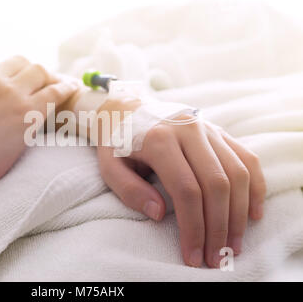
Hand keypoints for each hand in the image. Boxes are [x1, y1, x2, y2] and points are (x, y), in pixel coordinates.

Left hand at [97, 108, 265, 267]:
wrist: (127, 108)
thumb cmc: (116, 141)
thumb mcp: (110, 166)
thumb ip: (129, 191)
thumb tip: (160, 214)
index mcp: (159, 139)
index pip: (186, 190)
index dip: (193, 227)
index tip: (192, 255)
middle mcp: (188, 130)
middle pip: (216, 184)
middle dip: (219, 226)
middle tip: (216, 257)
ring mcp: (208, 129)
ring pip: (237, 172)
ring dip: (239, 213)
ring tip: (233, 244)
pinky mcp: (219, 131)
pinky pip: (247, 158)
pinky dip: (254, 187)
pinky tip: (252, 213)